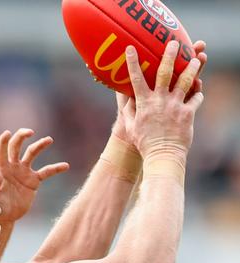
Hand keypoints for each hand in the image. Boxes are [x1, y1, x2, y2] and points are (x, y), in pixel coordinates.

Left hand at [0, 128, 69, 222]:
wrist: (6, 216)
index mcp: (1, 168)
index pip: (1, 151)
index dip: (3, 141)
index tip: (7, 133)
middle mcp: (12, 166)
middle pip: (16, 146)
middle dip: (21, 137)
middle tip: (29, 132)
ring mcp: (24, 172)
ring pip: (32, 154)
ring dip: (40, 145)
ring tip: (49, 139)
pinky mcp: (34, 181)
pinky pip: (46, 172)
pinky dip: (55, 168)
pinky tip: (66, 165)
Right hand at [125, 40, 204, 157]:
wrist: (162, 155)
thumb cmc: (144, 142)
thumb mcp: (130, 126)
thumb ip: (129, 110)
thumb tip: (128, 99)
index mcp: (144, 103)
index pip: (136, 78)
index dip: (132, 62)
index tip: (131, 48)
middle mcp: (160, 101)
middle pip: (165, 73)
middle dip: (169, 56)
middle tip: (174, 43)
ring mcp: (175, 106)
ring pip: (185, 82)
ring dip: (192, 68)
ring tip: (197, 59)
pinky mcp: (188, 113)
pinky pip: (196, 99)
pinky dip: (198, 93)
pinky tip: (198, 89)